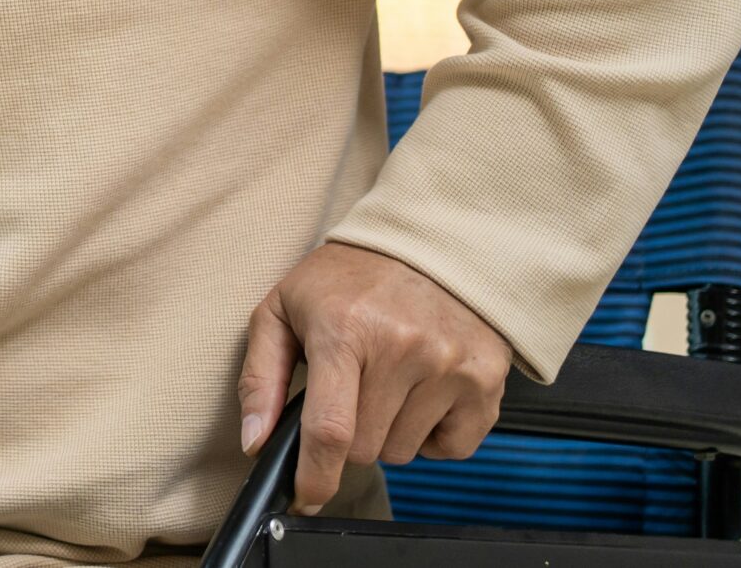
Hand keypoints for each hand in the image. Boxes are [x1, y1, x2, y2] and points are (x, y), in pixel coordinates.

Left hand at [238, 242, 510, 513]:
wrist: (425, 244)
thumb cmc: (346, 279)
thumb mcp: (283, 310)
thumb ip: (262, 377)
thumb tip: (254, 441)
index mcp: (345, 330)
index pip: (331, 429)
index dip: (315, 476)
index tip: (307, 496)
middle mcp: (403, 348)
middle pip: (365, 449)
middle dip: (349, 433)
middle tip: (350, 388)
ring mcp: (450, 364)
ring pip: (405, 452)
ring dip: (389, 431)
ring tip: (387, 380)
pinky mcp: (486, 378)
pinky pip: (452, 448)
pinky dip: (433, 434)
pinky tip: (422, 392)